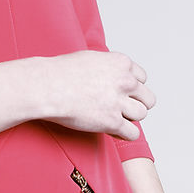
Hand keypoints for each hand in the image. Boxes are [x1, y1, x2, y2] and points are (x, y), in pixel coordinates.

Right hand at [34, 50, 156, 141]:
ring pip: (141, 115)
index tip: (120, 93)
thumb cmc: (60, 72)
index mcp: (121, 63)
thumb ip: (108, 66)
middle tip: (120, 109)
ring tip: (113, 119)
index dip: (132, 88)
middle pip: (147, 98)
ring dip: (129, 119)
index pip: (142, 78)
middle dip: (136, 104)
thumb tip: (112, 73)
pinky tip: (112, 131)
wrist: (46, 86)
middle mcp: (125, 81)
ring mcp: (119, 102)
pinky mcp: (112, 122)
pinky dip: (124, 134)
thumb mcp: (91, 58)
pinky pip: (133, 133)